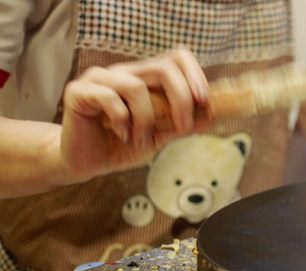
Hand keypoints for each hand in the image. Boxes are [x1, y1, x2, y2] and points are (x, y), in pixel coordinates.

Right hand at [59, 48, 208, 180]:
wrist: (86, 162)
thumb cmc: (121, 146)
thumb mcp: (158, 137)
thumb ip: (181, 126)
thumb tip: (212, 116)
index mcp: (145, 78)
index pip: (176, 58)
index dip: (194, 75)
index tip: (205, 102)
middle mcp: (124, 73)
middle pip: (163, 69)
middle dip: (181, 99)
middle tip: (184, 127)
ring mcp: (100, 79)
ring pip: (136, 87)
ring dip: (146, 120)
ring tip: (141, 141)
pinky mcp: (79, 91)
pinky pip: (109, 98)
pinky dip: (122, 121)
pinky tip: (121, 135)